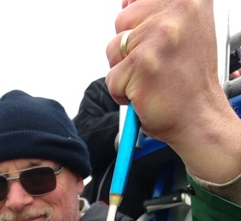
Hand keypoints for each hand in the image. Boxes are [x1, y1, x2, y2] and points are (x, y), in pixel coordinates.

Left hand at [105, 0, 240, 182]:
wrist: (200, 118)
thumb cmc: (189, 81)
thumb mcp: (184, 32)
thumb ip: (158, 14)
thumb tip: (127, 3)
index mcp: (188, 0)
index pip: (137, 2)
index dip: (138, 23)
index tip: (150, 40)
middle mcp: (176, 13)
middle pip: (122, 21)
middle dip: (129, 48)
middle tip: (154, 66)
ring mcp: (158, 39)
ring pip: (113, 49)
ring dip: (124, 71)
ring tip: (150, 81)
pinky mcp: (141, 66)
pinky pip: (111, 78)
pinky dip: (121, 93)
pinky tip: (145, 95)